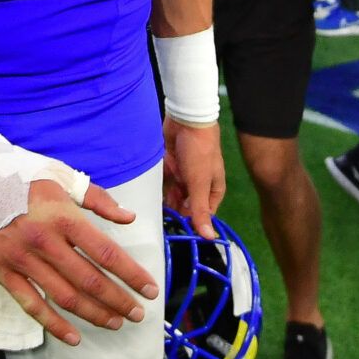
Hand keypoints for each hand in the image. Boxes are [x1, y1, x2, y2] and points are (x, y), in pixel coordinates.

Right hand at [0, 174, 159, 347]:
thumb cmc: (16, 173)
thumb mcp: (59, 176)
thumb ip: (97, 198)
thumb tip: (129, 217)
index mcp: (62, 216)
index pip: (105, 253)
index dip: (131, 274)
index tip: (150, 289)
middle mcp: (44, 241)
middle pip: (89, 280)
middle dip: (118, 300)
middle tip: (137, 313)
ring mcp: (21, 259)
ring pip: (64, 296)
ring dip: (94, 314)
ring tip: (115, 322)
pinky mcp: (1, 271)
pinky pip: (31, 304)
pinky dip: (53, 324)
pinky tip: (74, 337)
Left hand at [162, 115, 224, 238]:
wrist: (186, 120)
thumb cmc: (199, 151)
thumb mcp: (200, 183)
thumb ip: (201, 211)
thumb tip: (209, 238)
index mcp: (212, 190)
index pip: (203, 215)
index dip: (192, 225)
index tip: (177, 237)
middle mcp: (198, 185)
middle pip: (186, 207)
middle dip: (176, 216)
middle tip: (159, 231)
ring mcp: (183, 176)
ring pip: (173, 197)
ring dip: (165, 205)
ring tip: (150, 220)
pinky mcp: (169, 168)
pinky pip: (162, 185)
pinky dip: (157, 192)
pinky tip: (146, 203)